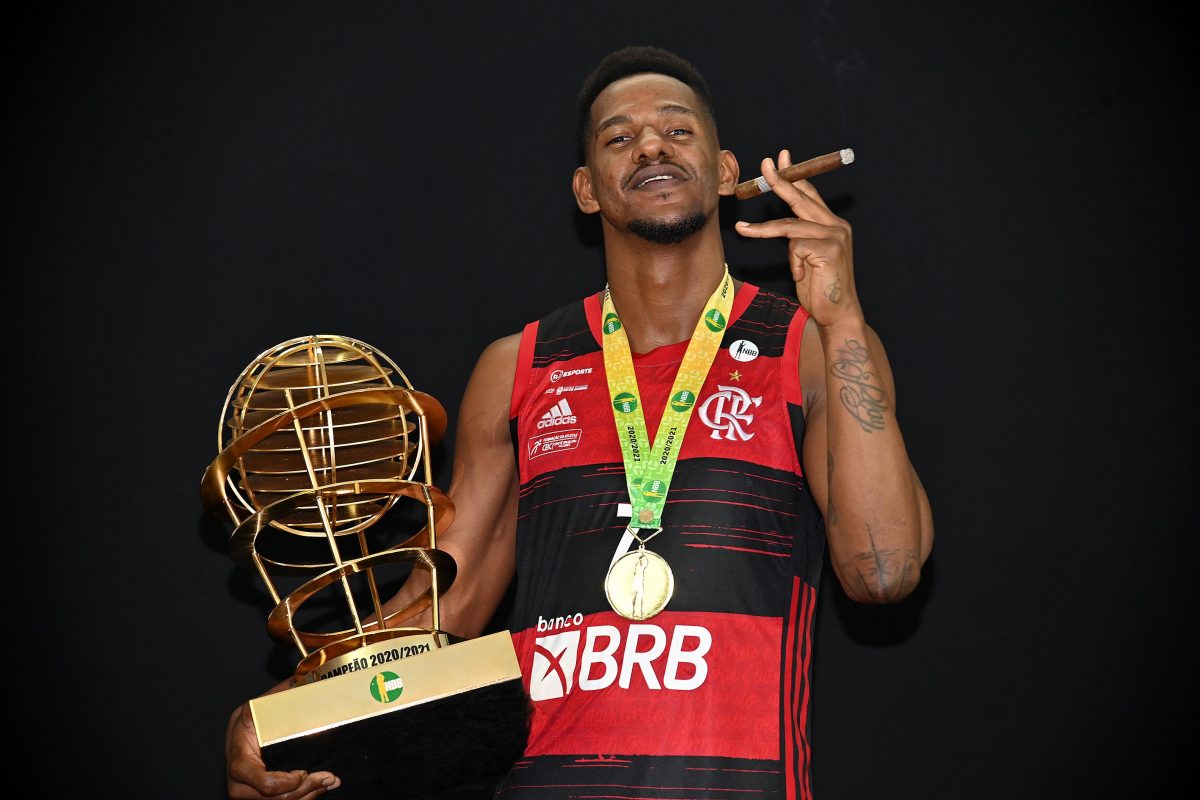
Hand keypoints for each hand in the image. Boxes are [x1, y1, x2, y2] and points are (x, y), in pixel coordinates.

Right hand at [226, 702, 339, 798]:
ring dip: (307, 795)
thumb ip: (284, 695)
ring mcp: (245, 790)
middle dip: (304, 789)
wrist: (239, 728)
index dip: (284, 782)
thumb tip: (307, 682)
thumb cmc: (253, 714)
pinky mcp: (255, 795)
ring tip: (328, 781)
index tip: (303, 772)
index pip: (260, 779)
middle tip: (328, 777)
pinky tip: (319, 787)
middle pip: (271, 797)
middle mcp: (238, 777)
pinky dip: (302, 797)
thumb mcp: (264, 702)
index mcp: (239, 752)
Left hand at [735, 149, 863, 327]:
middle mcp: (837, 226)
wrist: (838, 313)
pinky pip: (796, 245)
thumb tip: (781, 226)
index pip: (810, 194)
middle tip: (765, 165)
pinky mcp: (830, 248)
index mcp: (832, 225)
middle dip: (781, 181)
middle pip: (802, 198)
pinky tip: (801, 275)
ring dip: (763, 229)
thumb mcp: (805, 259)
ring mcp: (835, 235)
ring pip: (790, 224)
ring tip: (743, 229)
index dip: (794, 176)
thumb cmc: (820, 289)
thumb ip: (799, 240)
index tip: (781, 159)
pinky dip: (793, 262)